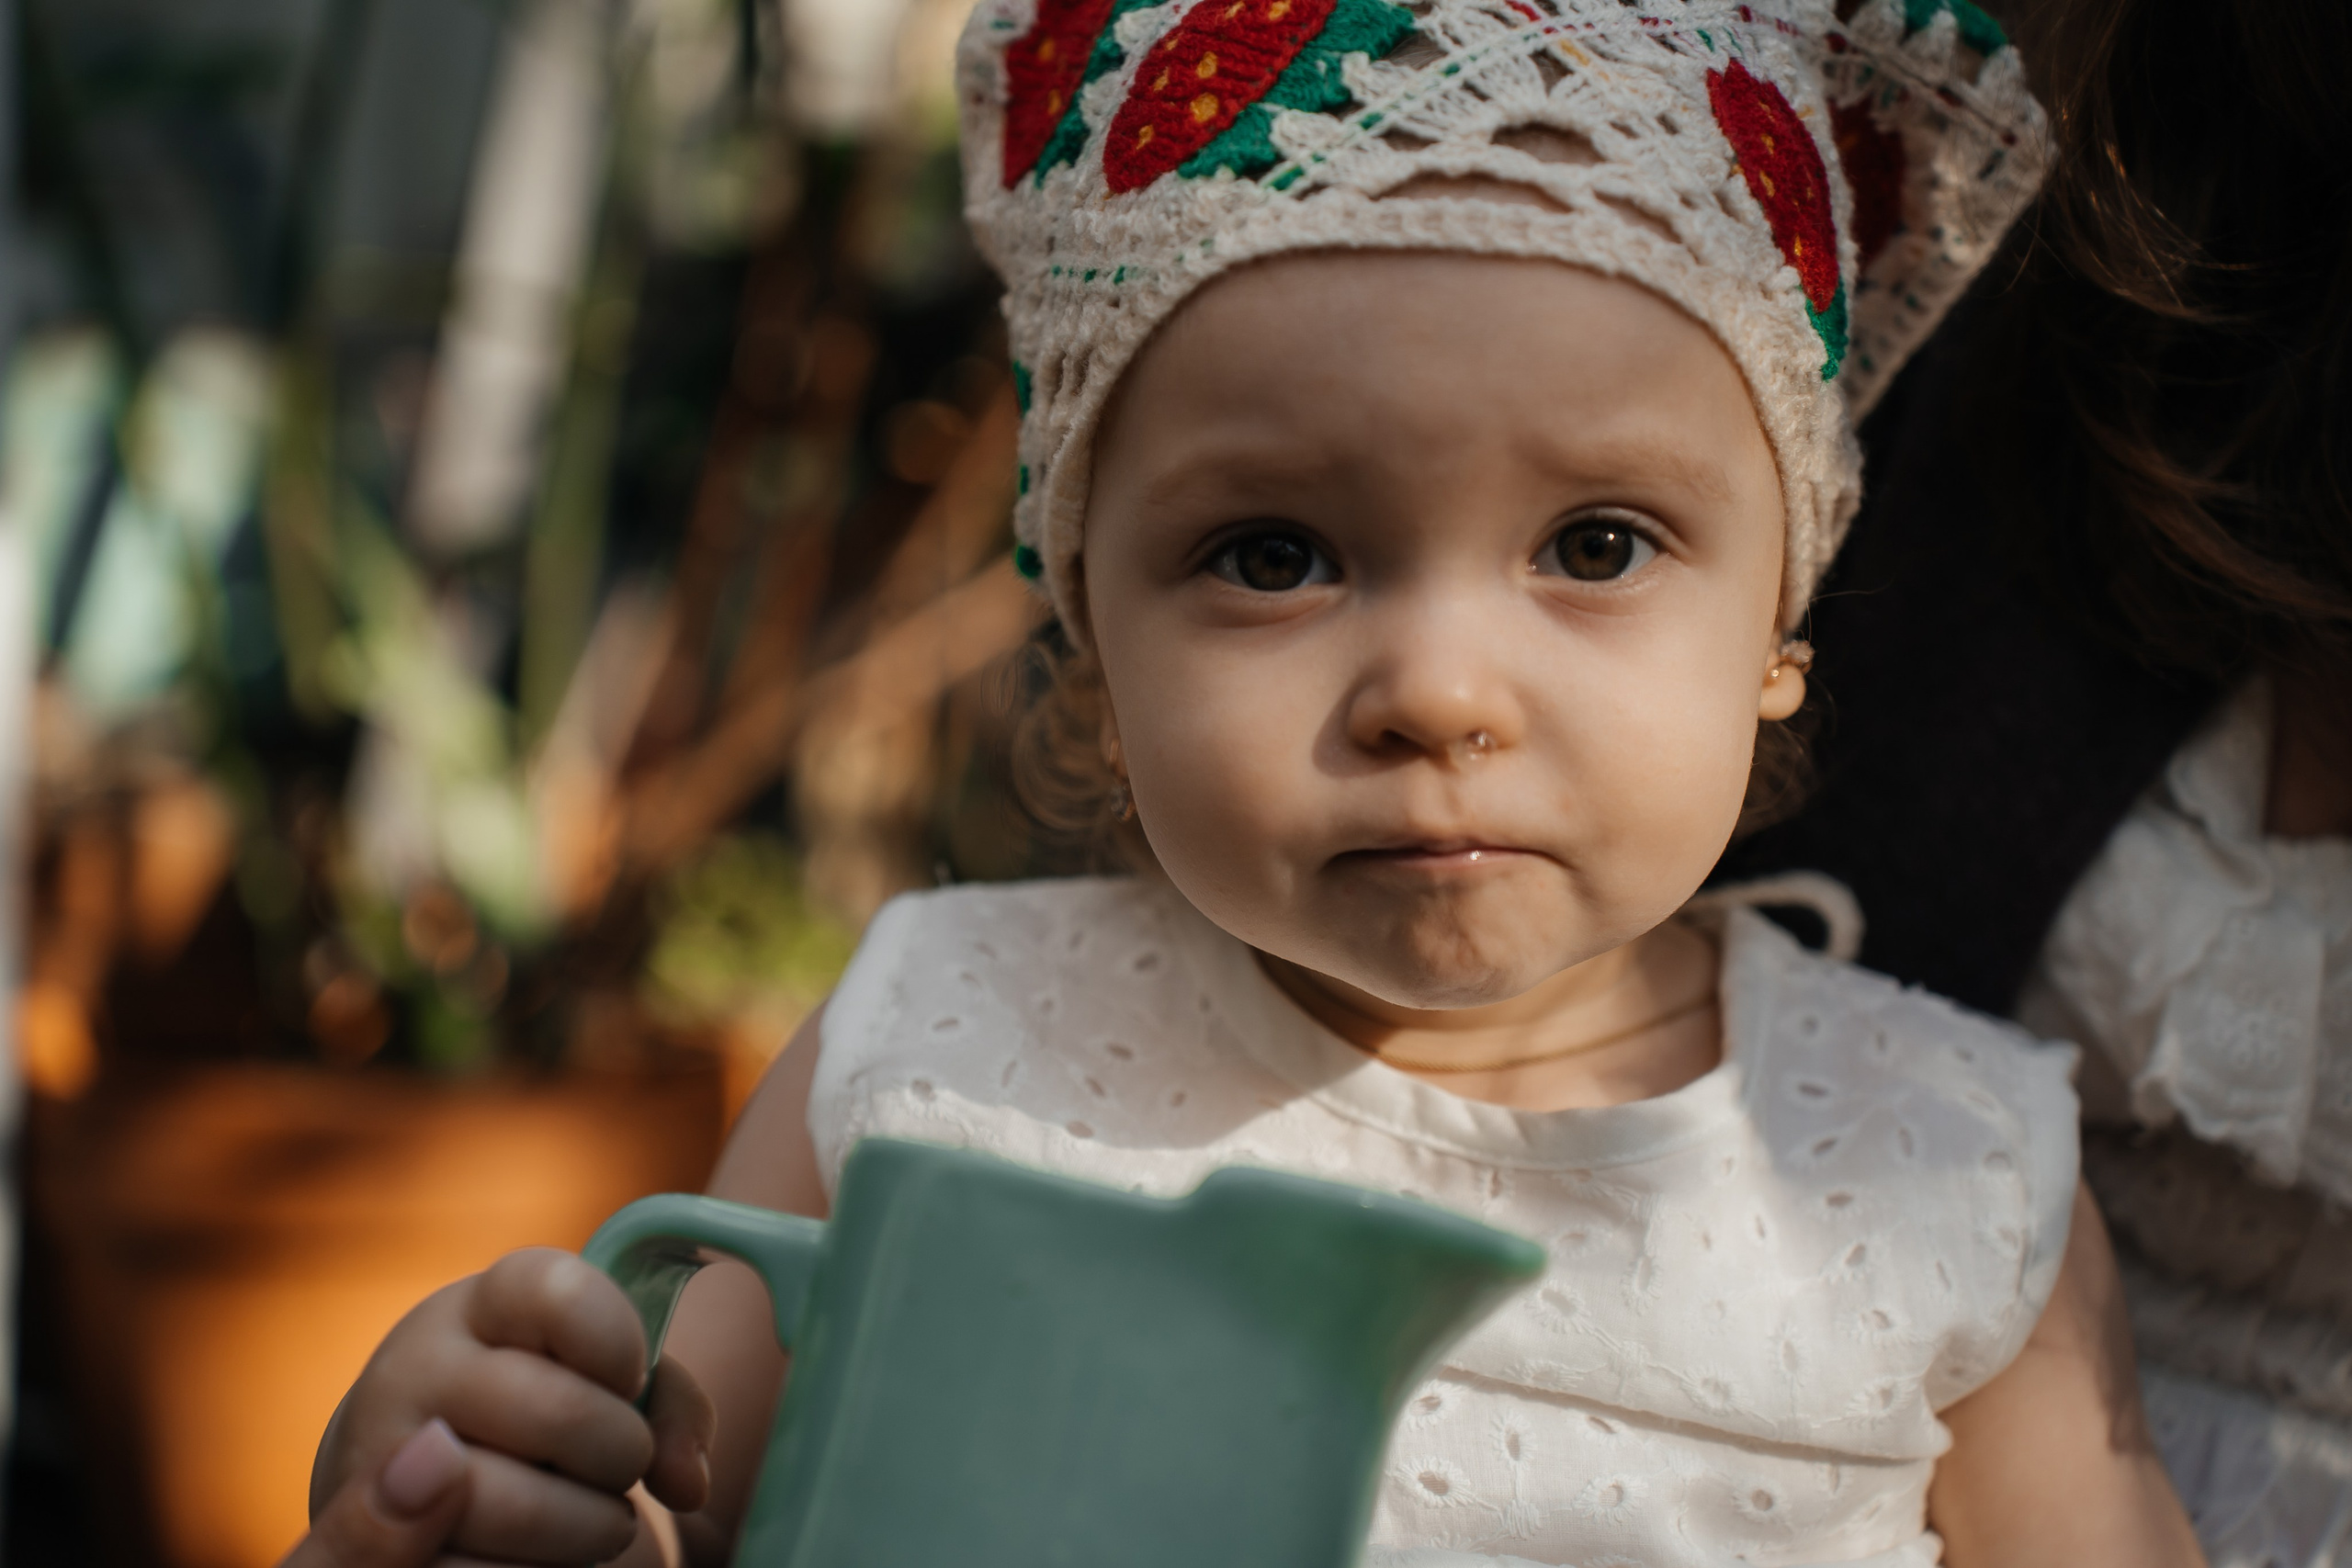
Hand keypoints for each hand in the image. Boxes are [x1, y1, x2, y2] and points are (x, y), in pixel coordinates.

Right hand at [313, 1249, 715, 1564]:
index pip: (563, 1294)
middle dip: (622, 1455)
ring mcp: (382, 1463)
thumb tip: (686, 1482)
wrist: (406, 1487)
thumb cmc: (538, 1416)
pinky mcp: (371, 1550)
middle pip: (560, 1413)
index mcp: (482, 1305)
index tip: (625, 1379)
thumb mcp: (599, 1377)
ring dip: (590, 1529)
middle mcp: (416, 1368)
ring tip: (589, 1517)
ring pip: (525, 1510)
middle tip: (618, 1466)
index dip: (619, 1347)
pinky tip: (537, 1555)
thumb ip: (667, 1405)